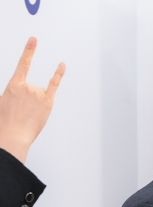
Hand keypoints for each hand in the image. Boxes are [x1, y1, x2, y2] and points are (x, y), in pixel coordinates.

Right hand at [0, 37, 64, 162]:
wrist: (12, 135)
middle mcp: (27, 86)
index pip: (23, 64)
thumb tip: (24, 96)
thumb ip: (16, 95)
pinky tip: (62, 65)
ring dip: (35, 106)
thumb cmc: (6, 122)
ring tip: (27, 116)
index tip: (34, 40)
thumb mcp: (4, 103)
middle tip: (20, 113)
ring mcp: (38, 93)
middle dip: (26, 102)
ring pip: (39, 95)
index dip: (29, 51)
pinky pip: (54, 84)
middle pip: (31, 89)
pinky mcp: (47, 102)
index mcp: (13, 85)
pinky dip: (58, 74)